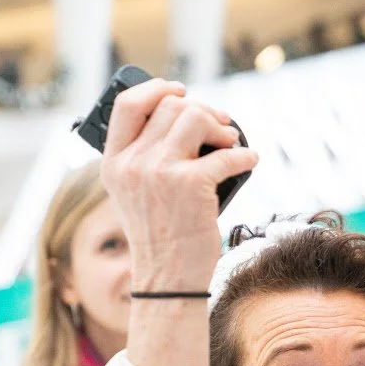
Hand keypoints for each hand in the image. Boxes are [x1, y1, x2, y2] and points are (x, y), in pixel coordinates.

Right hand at [99, 78, 258, 292]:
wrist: (168, 278)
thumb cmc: (159, 235)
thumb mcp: (135, 194)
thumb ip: (145, 158)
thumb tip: (185, 118)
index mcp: (114, 162)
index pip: (127, 104)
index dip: (156, 88)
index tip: (180, 90)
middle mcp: (133, 163)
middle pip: (170, 106)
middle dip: (201, 110)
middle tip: (219, 125)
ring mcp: (160, 171)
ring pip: (195, 117)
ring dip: (221, 126)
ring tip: (231, 142)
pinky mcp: (190, 184)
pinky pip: (226, 153)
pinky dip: (245, 155)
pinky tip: (250, 161)